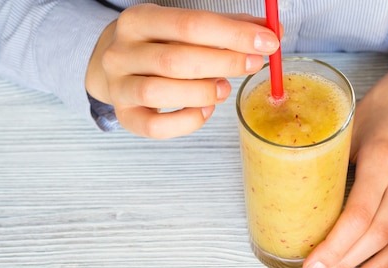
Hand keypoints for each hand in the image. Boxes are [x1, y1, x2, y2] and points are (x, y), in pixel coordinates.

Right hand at [86, 4, 278, 138]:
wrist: (115, 67)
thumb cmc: (160, 45)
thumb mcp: (186, 28)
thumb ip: (228, 28)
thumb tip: (272, 32)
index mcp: (139, 19)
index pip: (191, 24)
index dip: (233, 35)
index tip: (267, 42)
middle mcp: (122, 52)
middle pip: (176, 60)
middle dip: (224, 64)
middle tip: (253, 64)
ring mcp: (120, 86)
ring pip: (161, 93)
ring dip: (203, 93)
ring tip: (224, 89)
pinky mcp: (126, 117)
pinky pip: (156, 127)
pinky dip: (188, 121)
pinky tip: (205, 110)